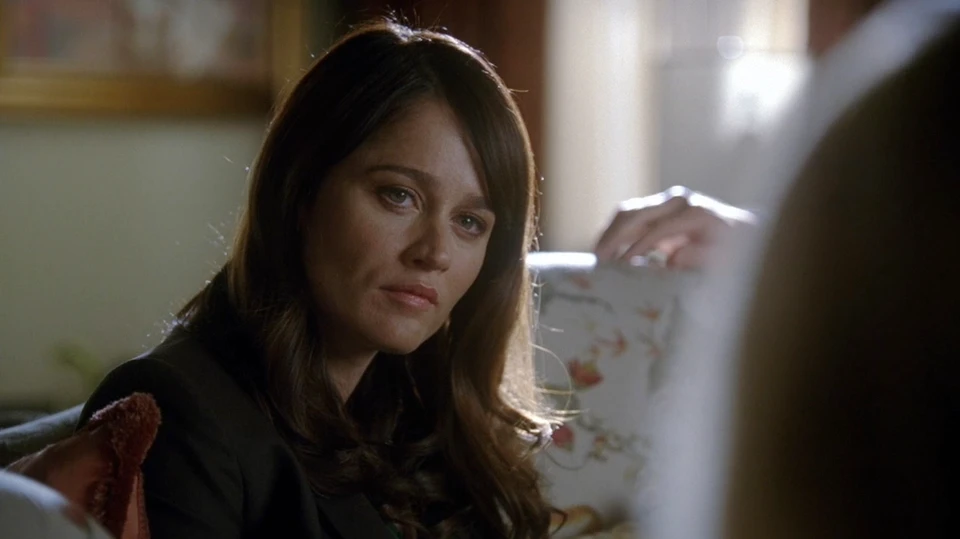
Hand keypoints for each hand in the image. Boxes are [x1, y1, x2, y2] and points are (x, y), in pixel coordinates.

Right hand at [594, 186, 755, 269]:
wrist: (741, 234)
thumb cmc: (733, 253)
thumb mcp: (722, 260)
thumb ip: (697, 260)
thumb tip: (670, 259)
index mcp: (695, 213)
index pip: (657, 230)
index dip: (636, 249)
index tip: (620, 268)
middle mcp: (678, 202)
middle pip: (636, 214)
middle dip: (614, 238)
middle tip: (598, 260)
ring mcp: (666, 203)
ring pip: (627, 213)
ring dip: (609, 234)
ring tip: (597, 257)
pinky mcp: (658, 210)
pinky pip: (630, 219)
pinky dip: (615, 234)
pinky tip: (607, 253)